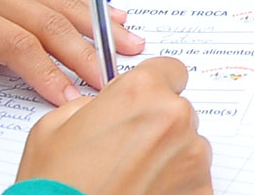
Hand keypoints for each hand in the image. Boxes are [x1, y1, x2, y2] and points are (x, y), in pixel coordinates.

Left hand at [0, 0, 143, 137]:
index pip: (17, 45)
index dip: (46, 72)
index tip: (69, 99)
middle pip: (51, 23)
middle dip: (86, 53)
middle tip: (113, 79)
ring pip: (64, 3)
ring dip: (100, 25)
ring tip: (131, 45)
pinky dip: (91, 4)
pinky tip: (116, 15)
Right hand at [16, 57, 211, 194]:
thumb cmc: (56, 187)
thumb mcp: (51, 129)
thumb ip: (87, 105)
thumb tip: (102, 107)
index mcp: (140, 92)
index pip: (170, 71)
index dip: (154, 88)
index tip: (144, 104)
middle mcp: (174, 118)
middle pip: (177, 111)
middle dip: (157, 127)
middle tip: (126, 153)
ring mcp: (192, 156)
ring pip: (188, 146)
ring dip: (167, 158)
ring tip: (132, 179)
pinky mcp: (202, 189)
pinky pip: (193, 179)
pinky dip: (175, 186)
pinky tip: (145, 193)